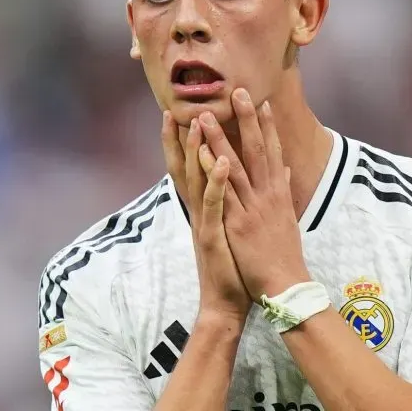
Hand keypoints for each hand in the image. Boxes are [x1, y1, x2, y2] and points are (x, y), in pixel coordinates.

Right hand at [161, 111, 251, 322]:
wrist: (226, 303)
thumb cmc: (233, 266)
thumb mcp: (231, 229)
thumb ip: (231, 203)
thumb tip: (236, 182)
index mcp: (205, 208)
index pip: (191, 168)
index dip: (185, 142)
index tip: (184, 113)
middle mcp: (199, 212)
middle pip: (185, 168)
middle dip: (179, 139)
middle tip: (175, 109)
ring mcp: (204, 222)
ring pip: (196, 180)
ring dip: (196, 151)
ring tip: (198, 123)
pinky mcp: (213, 235)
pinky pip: (214, 204)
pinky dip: (215, 182)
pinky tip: (220, 162)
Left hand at [196, 89, 311, 299]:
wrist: (285, 284)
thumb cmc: (285, 255)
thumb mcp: (288, 219)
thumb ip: (285, 192)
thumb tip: (287, 172)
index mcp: (278, 194)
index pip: (274, 152)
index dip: (268, 126)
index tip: (261, 102)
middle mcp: (267, 195)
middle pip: (257, 150)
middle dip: (247, 120)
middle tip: (239, 92)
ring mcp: (252, 208)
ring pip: (235, 166)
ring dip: (221, 139)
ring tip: (207, 116)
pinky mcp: (237, 223)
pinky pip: (223, 193)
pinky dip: (214, 172)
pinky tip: (205, 154)